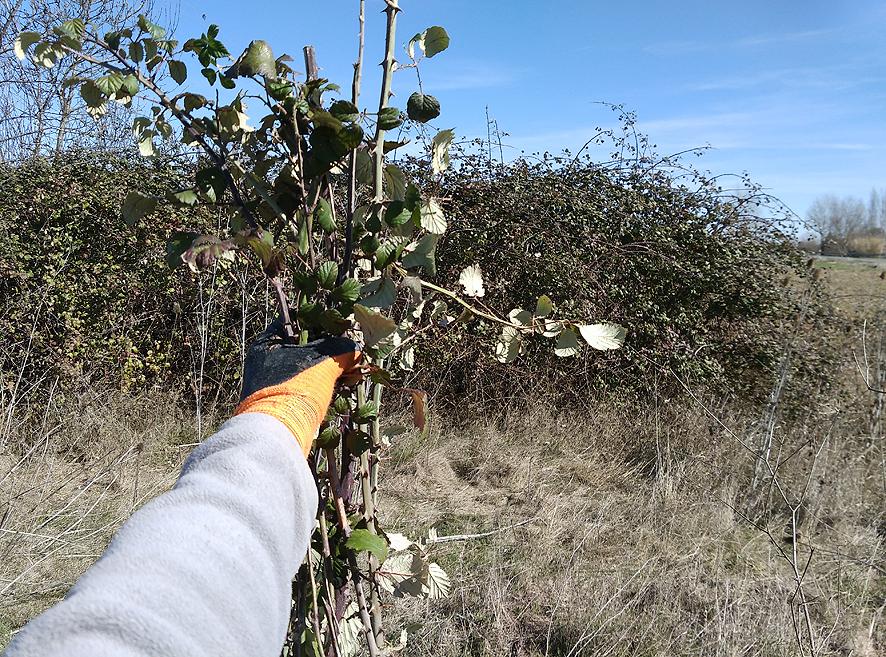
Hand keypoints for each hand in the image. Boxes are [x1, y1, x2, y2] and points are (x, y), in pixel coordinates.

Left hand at [235, 318, 361, 455]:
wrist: (278, 435)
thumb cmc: (295, 389)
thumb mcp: (323, 363)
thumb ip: (340, 349)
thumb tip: (356, 346)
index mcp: (265, 345)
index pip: (292, 321)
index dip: (317, 320)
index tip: (339, 324)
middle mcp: (264, 362)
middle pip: (301, 346)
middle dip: (327, 348)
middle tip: (349, 347)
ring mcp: (271, 384)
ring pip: (305, 368)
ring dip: (327, 368)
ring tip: (351, 367)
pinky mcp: (281, 403)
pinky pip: (305, 386)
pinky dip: (322, 384)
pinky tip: (343, 385)